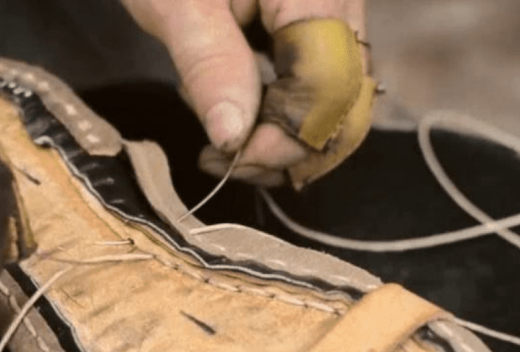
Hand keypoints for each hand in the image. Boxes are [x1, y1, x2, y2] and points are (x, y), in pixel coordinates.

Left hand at [120, 0, 374, 187]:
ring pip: (339, 99)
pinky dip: (285, 115)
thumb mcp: (177, 5)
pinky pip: (321, 84)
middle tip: (230, 162)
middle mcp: (342, 0)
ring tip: (228, 142)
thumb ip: (211, 66)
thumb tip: (233, 138)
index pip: (327, 84)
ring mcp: (337, 14)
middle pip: (347, 99)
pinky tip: (242, 118)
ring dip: (288, 139)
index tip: (232, 158)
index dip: (286, 136)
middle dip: (291, 147)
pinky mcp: (319, 26)